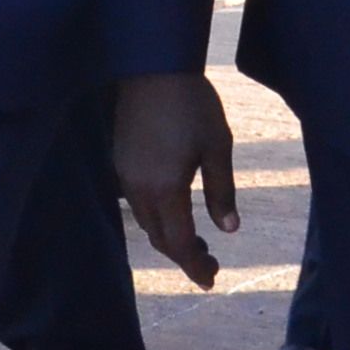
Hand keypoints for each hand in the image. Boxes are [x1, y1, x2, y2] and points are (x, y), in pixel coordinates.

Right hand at [114, 71, 238, 287]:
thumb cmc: (194, 105)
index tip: (211, 280)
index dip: (195, 264)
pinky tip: (176, 212)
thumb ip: (222, 192)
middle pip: (160, 237)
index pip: (179, 241)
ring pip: (147, 222)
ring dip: (170, 237)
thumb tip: (228, 230)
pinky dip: (158, 218)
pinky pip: (138, 204)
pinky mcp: (121, 163)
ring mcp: (125, 177)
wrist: (154, 69)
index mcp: (165, 189)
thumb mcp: (218, 147)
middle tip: (210, 266)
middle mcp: (139, 190)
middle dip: (184, 256)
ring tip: (198, 244)